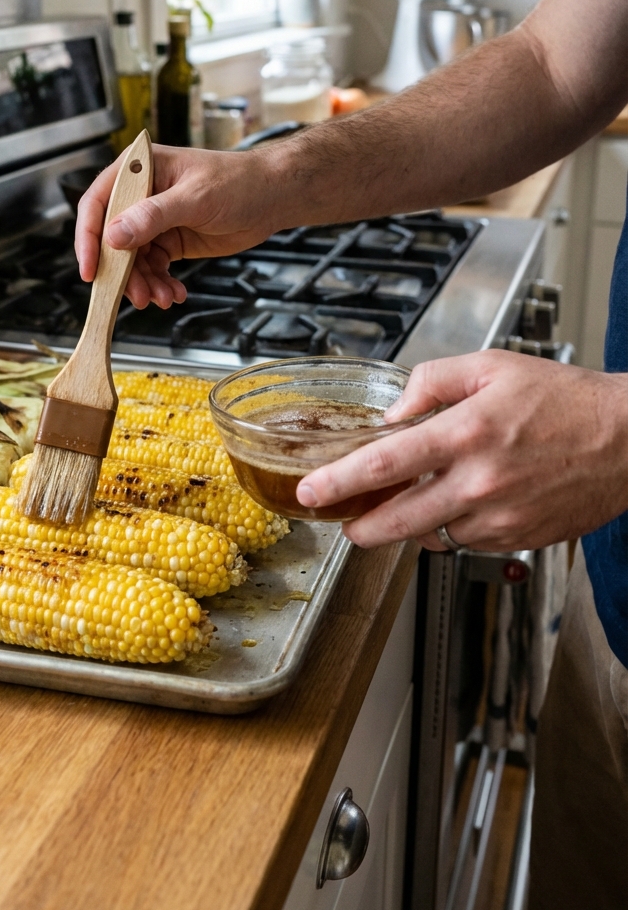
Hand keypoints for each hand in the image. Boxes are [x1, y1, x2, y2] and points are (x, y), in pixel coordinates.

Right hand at [75, 144, 286, 308]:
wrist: (272, 197)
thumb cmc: (239, 181)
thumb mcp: (195, 198)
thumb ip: (153, 216)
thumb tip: (115, 235)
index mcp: (140, 171)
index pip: (99, 203)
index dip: (89, 237)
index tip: (92, 269)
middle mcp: (141, 195)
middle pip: (113, 239)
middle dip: (124, 271)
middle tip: (138, 295)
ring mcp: (154, 220)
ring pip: (133, 259)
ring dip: (144, 283)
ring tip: (163, 297)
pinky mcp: (169, 240)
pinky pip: (153, 267)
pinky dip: (160, 283)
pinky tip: (174, 293)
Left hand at [295, 350, 627, 551]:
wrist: (627, 438)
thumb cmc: (564, 399)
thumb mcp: (491, 366)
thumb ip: (431, 382)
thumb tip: (394, 413)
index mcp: (467, 433)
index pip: (385, 463)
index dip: (339, 482)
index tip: (312, 491)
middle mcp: (480, 481)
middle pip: (398, 520)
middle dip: (360, 527)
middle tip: (345, 522)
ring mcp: (500, 516)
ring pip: (431, 536)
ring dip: (408, 526)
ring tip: (403, 507)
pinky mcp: (518, 538)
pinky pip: (466, 543)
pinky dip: (450, 529)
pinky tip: (454, 506)